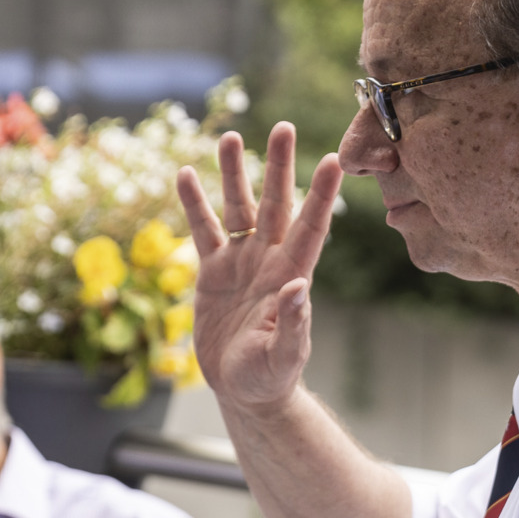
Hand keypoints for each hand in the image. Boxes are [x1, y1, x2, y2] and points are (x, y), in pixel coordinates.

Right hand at [175, 123, 344, 414]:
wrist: (243, 389)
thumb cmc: (270, 378)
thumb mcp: (283, 356)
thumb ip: (294, 324)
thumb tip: (298, 287)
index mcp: (291, 275)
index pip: (310, 227)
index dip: (321, 194)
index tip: (333, 159)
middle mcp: (269, 259)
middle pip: (275, 203)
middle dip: (278, 166)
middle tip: (283, 127)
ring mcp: (241, 262)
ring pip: (238, 208)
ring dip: (233, 174)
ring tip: (228, 137)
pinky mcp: (213, 272)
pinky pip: (203, 231)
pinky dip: (194, 204)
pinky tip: (185, 175)